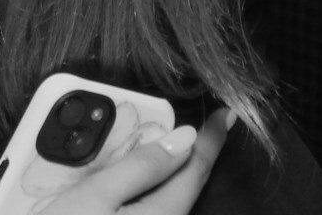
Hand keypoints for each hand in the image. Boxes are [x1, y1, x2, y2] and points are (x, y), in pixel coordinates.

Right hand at [30, 110, 232, 213]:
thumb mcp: (95, 195)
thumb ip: (141, 166)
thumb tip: (185, 138)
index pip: (195, 171)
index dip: (211, 141)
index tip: (226, 116)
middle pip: (185, 190)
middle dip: (189, 158)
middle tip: (186, 130)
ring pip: (169, 205)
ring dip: (166, 179)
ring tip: (158, 155)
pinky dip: (150, 196)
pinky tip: (135, 188)